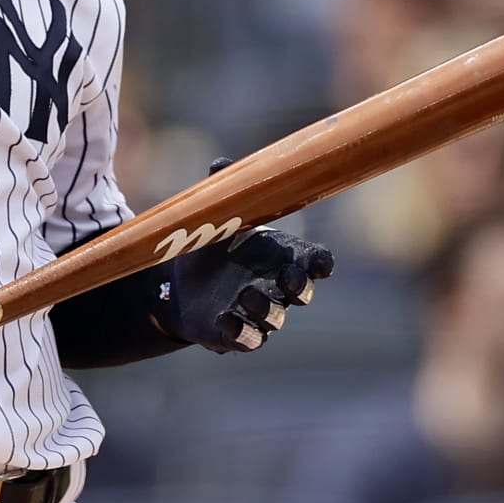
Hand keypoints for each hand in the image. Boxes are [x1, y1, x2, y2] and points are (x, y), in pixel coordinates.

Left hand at [151, 159, 334, 353]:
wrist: (182, 281)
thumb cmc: (215, 244)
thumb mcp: (218, 217)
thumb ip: (225, 193)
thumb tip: (221, 164)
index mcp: (281, 255)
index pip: (314, 261)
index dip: (320, 263)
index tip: (320, 262)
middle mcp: (275, 286)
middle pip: (302, 292)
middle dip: (300, 287)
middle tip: (290, 278)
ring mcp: (257, 312)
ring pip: (274, 318)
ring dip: (265, 309)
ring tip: (247, 295)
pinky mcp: (234, 333)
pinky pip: (245, 338)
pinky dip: (239, 332)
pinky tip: (226, 320)